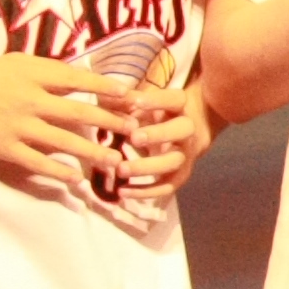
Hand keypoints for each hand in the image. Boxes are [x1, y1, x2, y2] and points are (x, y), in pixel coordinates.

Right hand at [0, 52, 130, 190]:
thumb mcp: (19, 63)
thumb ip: (50, 72)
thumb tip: (85, 78)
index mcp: (34, 74)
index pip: (78, 80)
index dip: (106, 88)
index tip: (130, 96)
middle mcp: (29, 98)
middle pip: (78, 112)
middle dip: (109, 122)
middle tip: (134, 130)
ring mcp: (17, 125)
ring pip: (63, 141)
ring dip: (92, 151)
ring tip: (115, 160)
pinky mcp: (4, 147)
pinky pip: (37, 162)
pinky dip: (58, 171)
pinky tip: (77, 178)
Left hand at [103, 81, 212, 196]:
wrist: (185, 135)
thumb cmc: (155, 113)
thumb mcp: (142, 103)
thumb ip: (122, 100)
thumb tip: (101, 97)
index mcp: (180, 106)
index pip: (173, 99)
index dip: (156, 101)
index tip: (135, 102)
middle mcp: (188, 130)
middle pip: (181, 130)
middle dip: (158, 135)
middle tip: (133, 138)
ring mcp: (186, 155)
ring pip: (173, 162)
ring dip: (147, 167)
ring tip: (120, 170)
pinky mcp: (179, 176)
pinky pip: (166, 187)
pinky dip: (145, 191)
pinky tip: (122, 191)